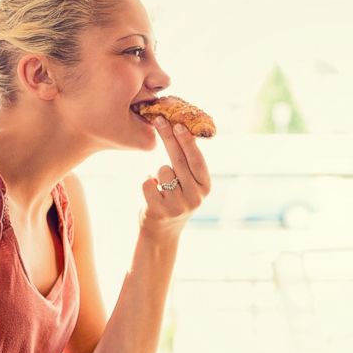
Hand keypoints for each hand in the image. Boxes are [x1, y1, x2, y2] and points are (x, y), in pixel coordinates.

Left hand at [139, 116, 210, 236]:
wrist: (163, 232)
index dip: (187, 141)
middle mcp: (195, 196)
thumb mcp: (189, 182)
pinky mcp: (161, 211)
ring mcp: (178, 205)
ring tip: (162, 184)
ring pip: (163, 171)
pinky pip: (148, 183)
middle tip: (159, 120)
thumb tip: (181, 128)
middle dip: (169, 138)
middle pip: (179, 161)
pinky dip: (147, 183)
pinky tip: (153, 192)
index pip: (196, 159)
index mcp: (205, 186)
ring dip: (158, 172)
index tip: (177, 124)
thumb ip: (188, 162)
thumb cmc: (175, 197)